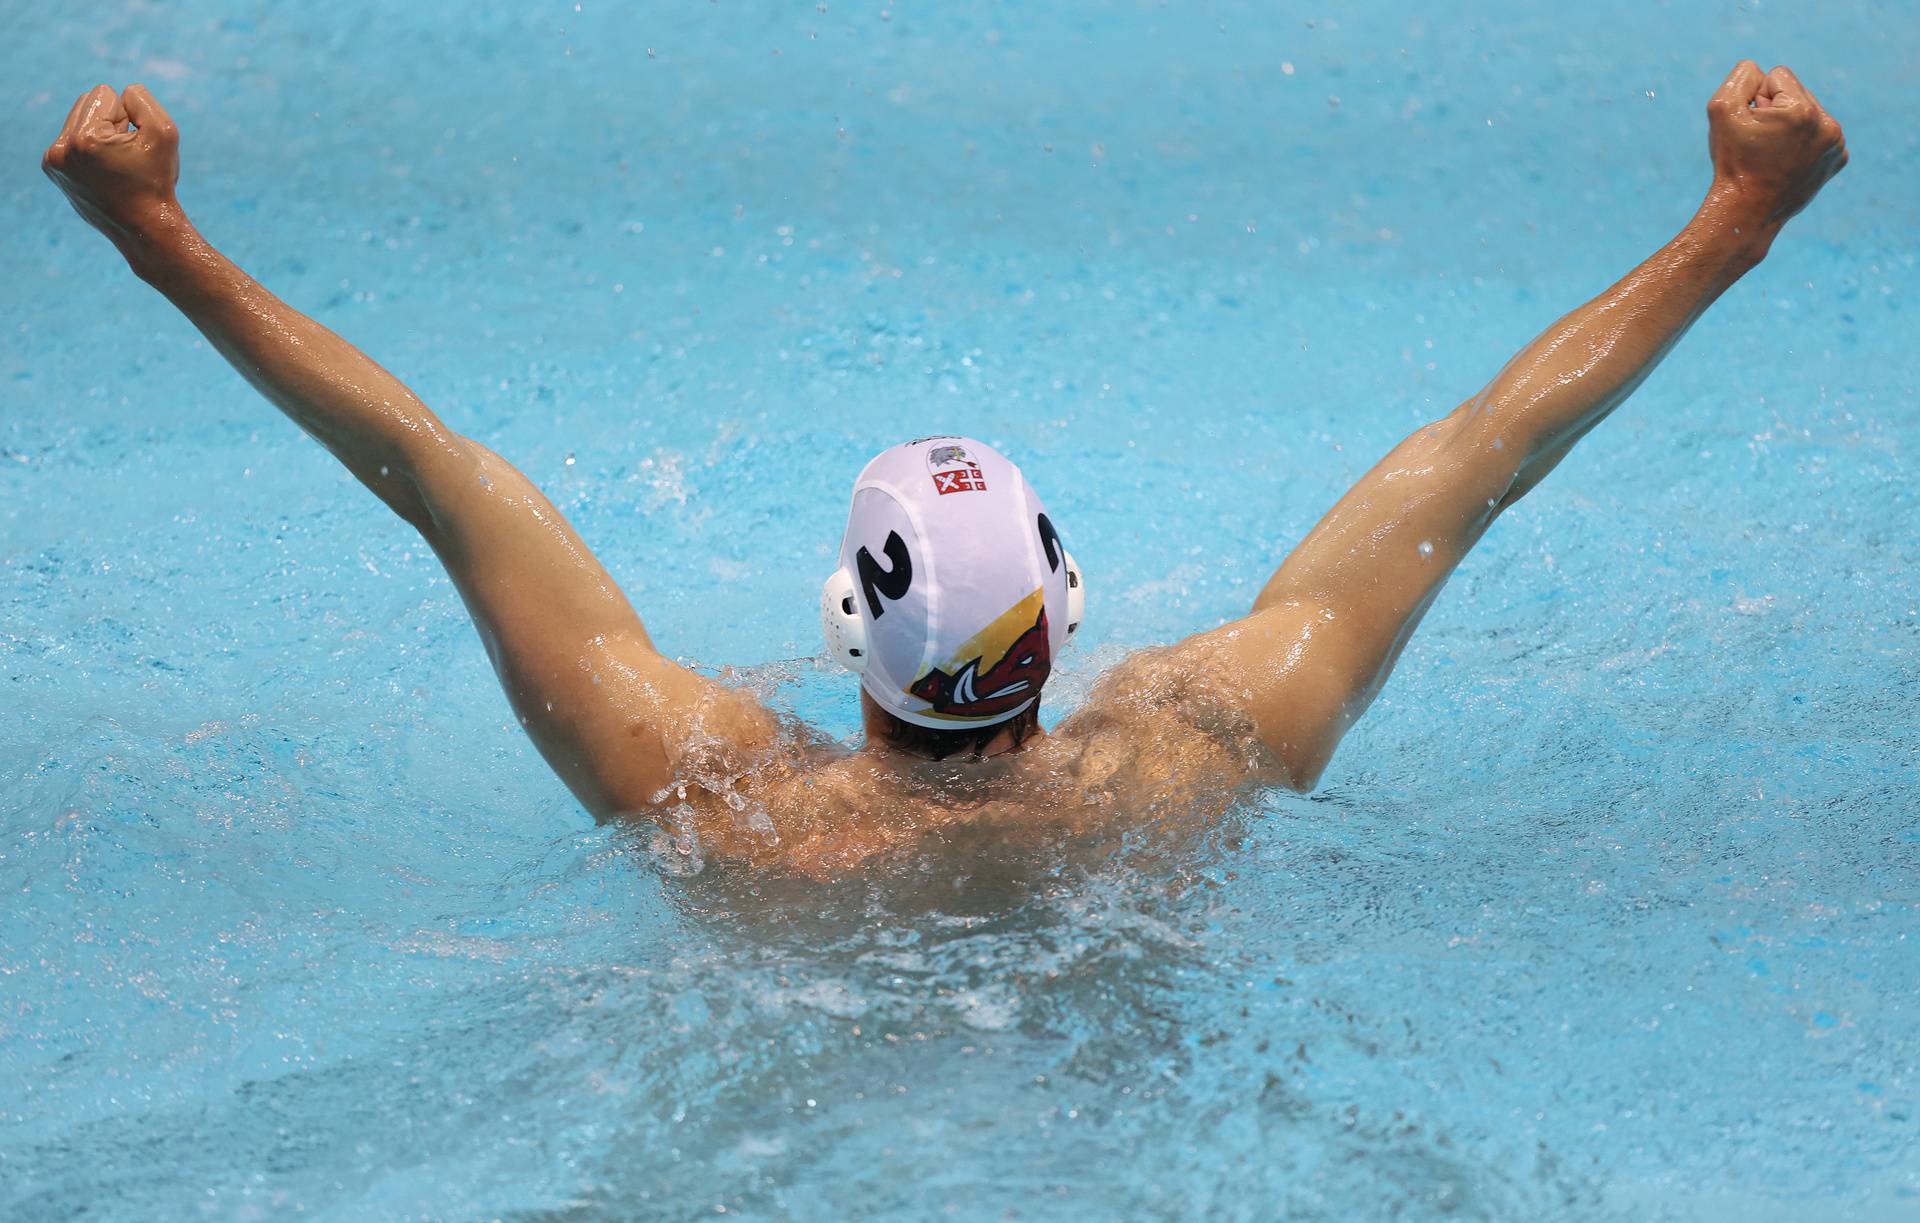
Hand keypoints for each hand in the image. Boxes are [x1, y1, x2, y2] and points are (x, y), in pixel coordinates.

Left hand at [43, 84, 181, 243]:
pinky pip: (70, 138)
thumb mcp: (165, 133)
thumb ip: (141, 99)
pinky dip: (90, 148)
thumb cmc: (156, 181)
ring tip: (115, 164)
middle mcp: (61, 149)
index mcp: (85, 139)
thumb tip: (121, 93)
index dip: (128, 116)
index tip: (133, 146)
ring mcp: (53, 161)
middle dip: (111, 122)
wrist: (145, 228)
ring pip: (78, 119)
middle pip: (85, 101)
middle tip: (125, 156)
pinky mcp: (53, 169)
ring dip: (100, 134)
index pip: (104, 93)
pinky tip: (103, 170)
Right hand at [1706, 61, 1846, 228]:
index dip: (1757, 99)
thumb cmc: (1732, 162)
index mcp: (1803, 111)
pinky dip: (1803, 144)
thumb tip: (1761, 71)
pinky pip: (1820, 134)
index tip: (1752, 126)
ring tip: (1773, 154)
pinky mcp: (1838, 160)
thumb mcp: (1721, 110)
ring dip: (1790, 126)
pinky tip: (1788, 162)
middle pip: (1798, 93)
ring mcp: (1837, 145)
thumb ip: (1741, 77)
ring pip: (1810, 113)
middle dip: (1776, 111)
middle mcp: (1828, 125)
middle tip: (1760, 143)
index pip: (1779, 76)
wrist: (1746, 213)